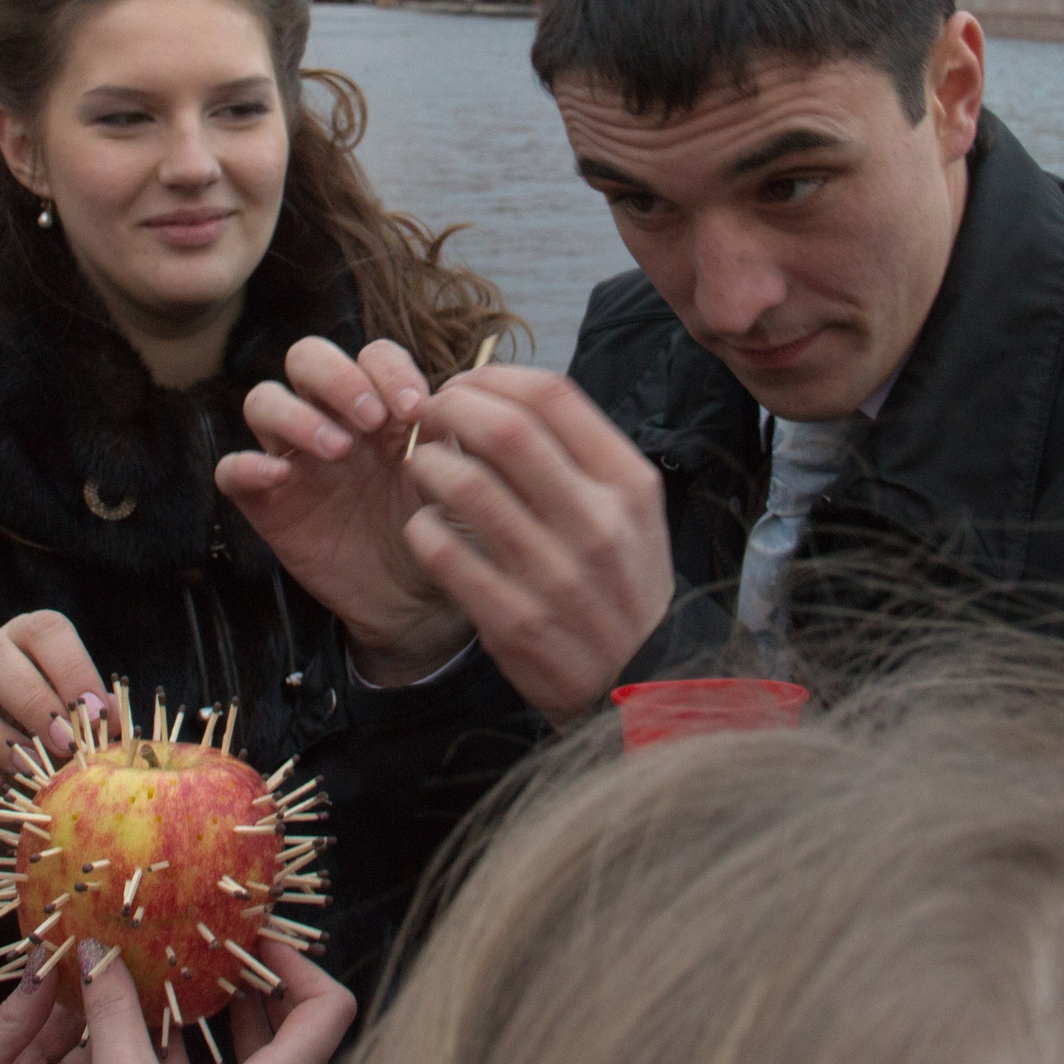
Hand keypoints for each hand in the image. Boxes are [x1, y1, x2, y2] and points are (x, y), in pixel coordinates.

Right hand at [0, 609, 105, 834]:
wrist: (4, 799)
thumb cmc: (50, 752)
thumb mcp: (76, 732)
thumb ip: (94, 720)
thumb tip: (115, 720)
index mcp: (24, 642)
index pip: (44, 630)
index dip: (73, 667)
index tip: (96, 714)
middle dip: (30, 699)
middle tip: (63, 744)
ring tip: (25, 769)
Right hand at [72, 935, 354, 1063]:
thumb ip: (112, 1015)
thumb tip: (91, 951)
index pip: (330, 1007)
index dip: (297, 962)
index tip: (250, 939)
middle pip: (294, 1028)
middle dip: (250, 986)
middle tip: (214, 953)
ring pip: (259, 1062)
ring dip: (223, 1024)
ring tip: (181, 988)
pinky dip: (204, 1062)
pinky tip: (156, 1041)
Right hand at [217, 337, 474, 682]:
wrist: (416, 598)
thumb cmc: (437, 527)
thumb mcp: (456, 478)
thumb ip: (452, 435)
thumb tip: (446, 395)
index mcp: (380, 404)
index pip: (372, 354)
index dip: (389, 369)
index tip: (415, 408)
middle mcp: (332, 418)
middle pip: (307, 357)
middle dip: (337, 376)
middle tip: (372, 419)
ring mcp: (295, 458)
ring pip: (263, 400)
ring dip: (296, 414)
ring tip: (338, 450)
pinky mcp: (266, 502)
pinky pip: (232, 470)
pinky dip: (246, 466)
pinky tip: (279, 477)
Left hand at [400, 365, 672, 724]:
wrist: (641, 686)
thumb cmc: (625, 585)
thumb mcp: (631, 512)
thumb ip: (580, 455)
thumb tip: (504, 398)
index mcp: (627, 484)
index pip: (553, 395)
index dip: (493, 377)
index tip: (466, 386)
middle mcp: (597, 523)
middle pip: (505, 429)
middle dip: (450, 408)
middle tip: (427, 416)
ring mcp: (556, 574)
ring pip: (465, 484)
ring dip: (428, 465)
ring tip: (423, 468)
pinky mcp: (515, 621)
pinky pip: (443, 551)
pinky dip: (422, 527)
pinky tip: (427, 527)